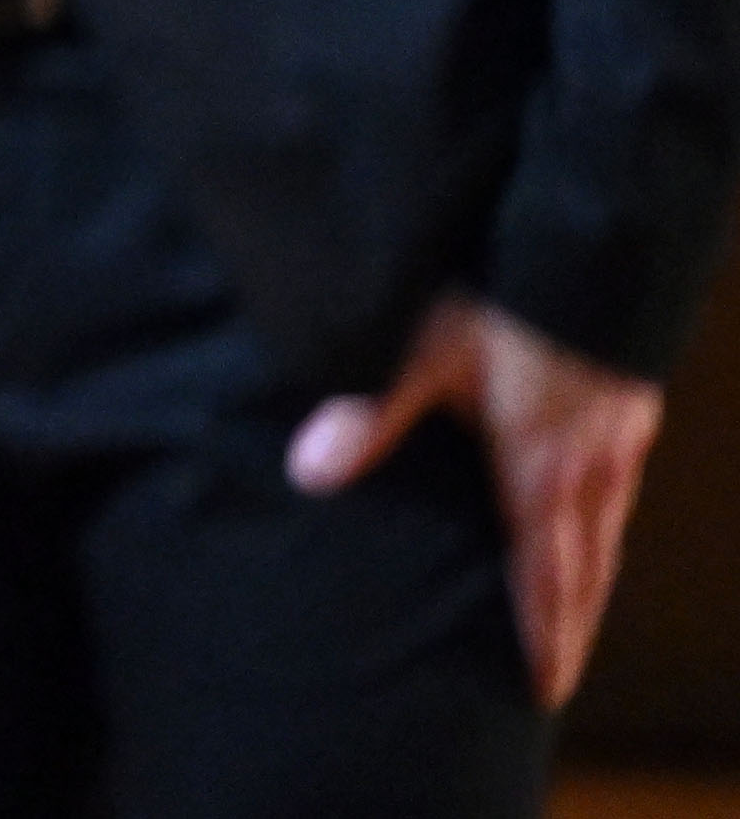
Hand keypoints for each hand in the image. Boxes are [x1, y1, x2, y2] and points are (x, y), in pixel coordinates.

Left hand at [289, 293, 664, 707]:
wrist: (594, 245)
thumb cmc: (507, 297)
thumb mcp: (429, 347)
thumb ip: (370, 412)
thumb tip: (308, 474)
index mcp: (542, 470)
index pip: (543, 575)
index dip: (542, 636)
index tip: (542, 689)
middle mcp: (589, 469)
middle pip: (584, 570)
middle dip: (571, 629)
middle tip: (558, 681)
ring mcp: (617, 441)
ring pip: (607, 535)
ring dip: (590, 586)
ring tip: (573, 625)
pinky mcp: (626, 410)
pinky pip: (617, 496)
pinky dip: (603, 535)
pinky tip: (589, 532)